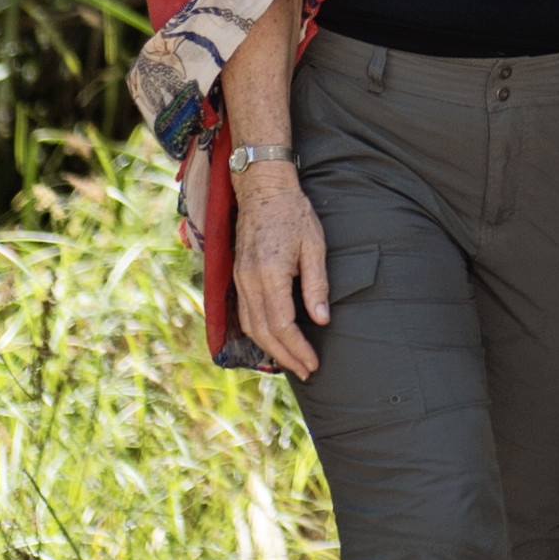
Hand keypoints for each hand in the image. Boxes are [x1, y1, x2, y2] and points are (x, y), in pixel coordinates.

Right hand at [228, 166, 331, 376]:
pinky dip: (258, 333)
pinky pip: (244, 313)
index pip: (282, 325)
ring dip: (270, 349)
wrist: (262, 188)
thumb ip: (316, 285)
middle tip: (307, 371)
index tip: (313, 363)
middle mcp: (248, 281)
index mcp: (269, 274)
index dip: (297, 349)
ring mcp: (239, 279)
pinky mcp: (237, 275)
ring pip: (250, 326)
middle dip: (285, 356)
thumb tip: (321, 320)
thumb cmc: (293, 213)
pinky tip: (272, 341)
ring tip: (292, 362)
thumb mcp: (314, 245)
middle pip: (263, 333)